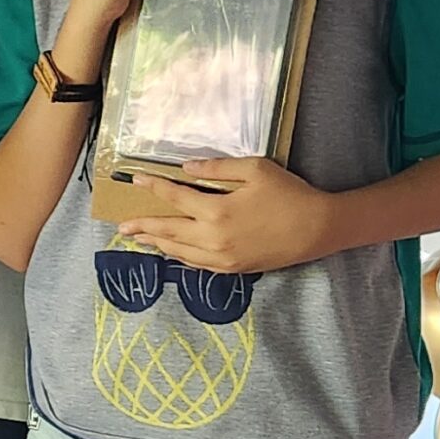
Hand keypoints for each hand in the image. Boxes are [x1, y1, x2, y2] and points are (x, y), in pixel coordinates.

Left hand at [117, 158, 339, 273]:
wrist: (318, 229)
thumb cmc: (288, 194)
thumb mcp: (254, 169)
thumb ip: (216, 169)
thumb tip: (186, 170)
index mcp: (216, 211)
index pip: (174, 198)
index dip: (153, 188)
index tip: (135, 180)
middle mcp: (213, 239)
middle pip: (168, 232)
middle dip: (143, 226)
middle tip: (121, 225)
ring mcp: (222, 258)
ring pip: (180, 252)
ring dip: (157, 244)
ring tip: (139, 239)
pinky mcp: (233, 269)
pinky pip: (197, 265)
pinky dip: (180, 257)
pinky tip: (172, 252)